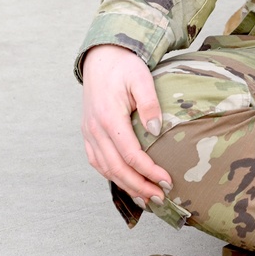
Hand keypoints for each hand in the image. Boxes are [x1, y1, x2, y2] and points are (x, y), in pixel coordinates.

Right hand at [81, 44, 169, 203]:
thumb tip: (156, 129)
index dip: (148, 171)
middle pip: (116, 168)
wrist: (101, 57)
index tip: (166, 180)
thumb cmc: (124, 66)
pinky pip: (97, 162)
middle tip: (160, 198)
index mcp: (109, 117)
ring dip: (126, 185)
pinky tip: (126, 182)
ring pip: (105, 169)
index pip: (130, 154)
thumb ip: (149, 102)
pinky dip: (111, 176)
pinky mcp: (88, 134)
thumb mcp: (141, 77)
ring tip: (147, 197)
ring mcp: (89, 133)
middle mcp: (95, 129)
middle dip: (139, 186)